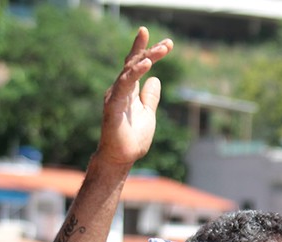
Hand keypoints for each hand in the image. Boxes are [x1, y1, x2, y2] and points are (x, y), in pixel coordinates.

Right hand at [96, 27, 172, 167]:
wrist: (121, 157)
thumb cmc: (132, 138)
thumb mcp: (148, 113)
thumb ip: (150, 97)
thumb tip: (155, 79)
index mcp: (128, 90)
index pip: (137, 65)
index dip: (148, 52)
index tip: (167, 43)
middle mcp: (120, 89)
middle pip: (134, 63)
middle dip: (150, 50)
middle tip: (168, 44)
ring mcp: (115, 95)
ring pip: (130, 70)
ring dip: (146, 58)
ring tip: (161, 50)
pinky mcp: (113, 103)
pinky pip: (125, 84)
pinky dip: (136, 73)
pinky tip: (148, 64)